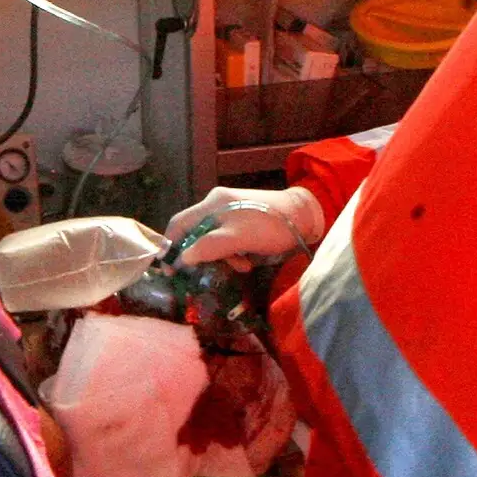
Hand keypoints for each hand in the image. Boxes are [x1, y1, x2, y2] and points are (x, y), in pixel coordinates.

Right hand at [165, 186, 322, 270]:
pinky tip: (245, 261)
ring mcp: (229, 211)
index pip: (178, 224)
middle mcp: (215, 204)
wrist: (305, 216)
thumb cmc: (270, 226)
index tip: (171, 270)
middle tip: (209, 272)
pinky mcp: (241, 219)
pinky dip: (231, 252)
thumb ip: (209, 247)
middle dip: (200, 254)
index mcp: (211, 204)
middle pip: (194, 233)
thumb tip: (183, 259)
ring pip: (210, 238)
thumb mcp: (238, 238)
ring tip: (238, 266)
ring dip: (220, 256)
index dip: (170, 247)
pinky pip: (225, 239)